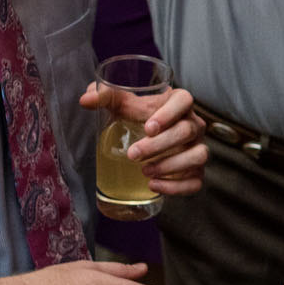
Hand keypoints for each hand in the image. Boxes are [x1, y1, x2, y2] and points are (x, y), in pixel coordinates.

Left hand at [80, 82, 208, 194]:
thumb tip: (85, 99)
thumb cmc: (139, 118)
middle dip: (159, 145)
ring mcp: (197, 148)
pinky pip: (196, 181)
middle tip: (133, 155)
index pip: (184, 101)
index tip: (148, 127)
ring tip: (145, 171)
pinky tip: (154, 186)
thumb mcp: (123, 106)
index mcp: (179, 103)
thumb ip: (105, 97)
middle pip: (186, 131)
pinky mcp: (196, 171)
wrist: (149, 139)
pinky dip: (177, 186)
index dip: (169, 113)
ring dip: (171, 166)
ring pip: (197, 156)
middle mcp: (194, 124)